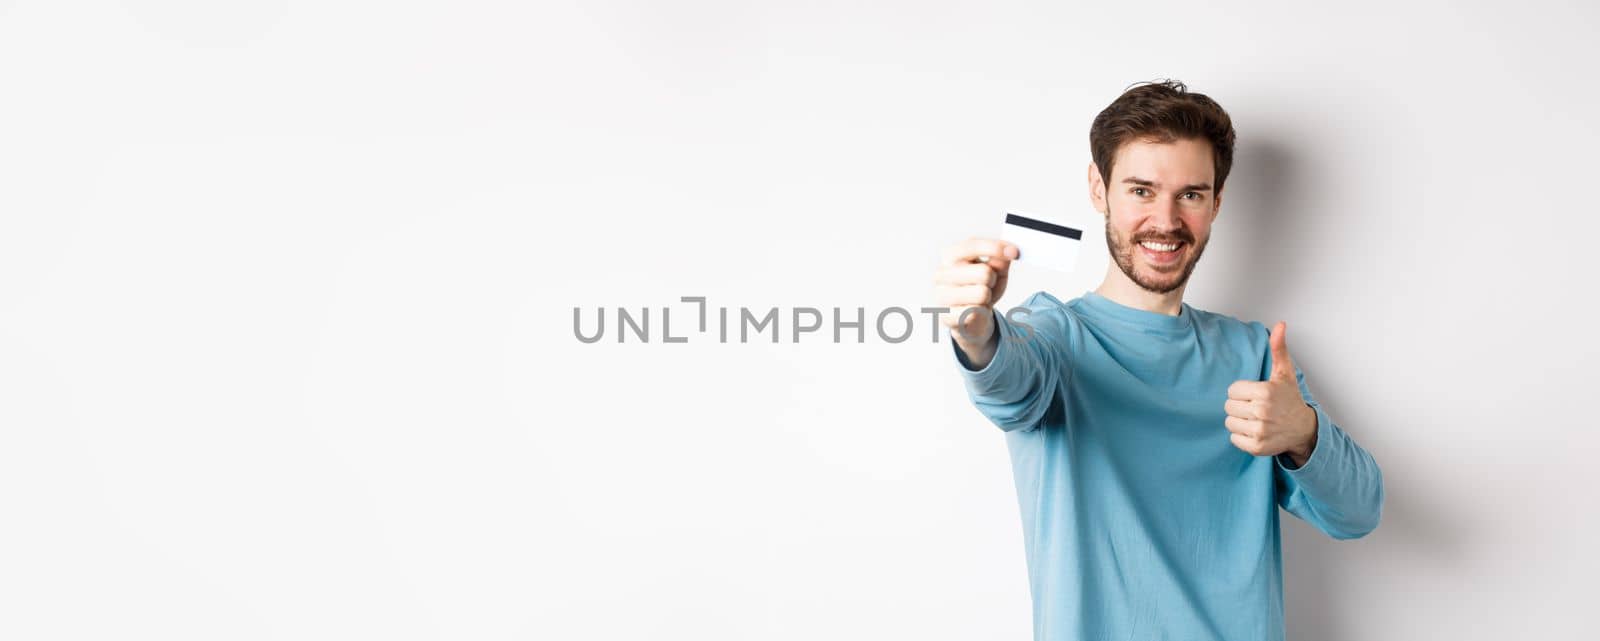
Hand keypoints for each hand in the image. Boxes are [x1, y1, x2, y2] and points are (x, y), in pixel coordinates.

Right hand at [933, 237, 1018, 363]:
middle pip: (984, 272)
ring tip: (980, 298)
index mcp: (951, 256)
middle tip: (987, 284)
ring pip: (982, 293)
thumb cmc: (980, 288)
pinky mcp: (947, 316)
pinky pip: (977, 312)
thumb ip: (1000, 259)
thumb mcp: (994, 270)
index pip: (972, 245)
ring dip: (987, 297)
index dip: (995, 247)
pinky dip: (982, 312)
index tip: (1015, 252)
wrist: (969, 317)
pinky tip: (973, 311)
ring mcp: (941, 295)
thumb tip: (1010, 251)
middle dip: (993, 279)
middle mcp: (941, 273)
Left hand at [1224, 321, 1317, 464]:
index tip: (1255, 394)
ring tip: (1255, 419)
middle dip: (1239, 406)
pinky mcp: (1256, 446)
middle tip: (1255, 407)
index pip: (1232, 390)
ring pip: (1229, 422)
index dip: (1242, 391)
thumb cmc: (1289, 399)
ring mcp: (1259, 431)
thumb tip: (1281, 324)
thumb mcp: (1284, 373)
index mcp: (1265, 392)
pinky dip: (1241, 436)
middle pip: (1228, 406)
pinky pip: (1233, 438)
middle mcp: (1262, 412)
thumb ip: (1278, 349)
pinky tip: (1255, 431)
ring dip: (1239, 421)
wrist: (1303, 429)